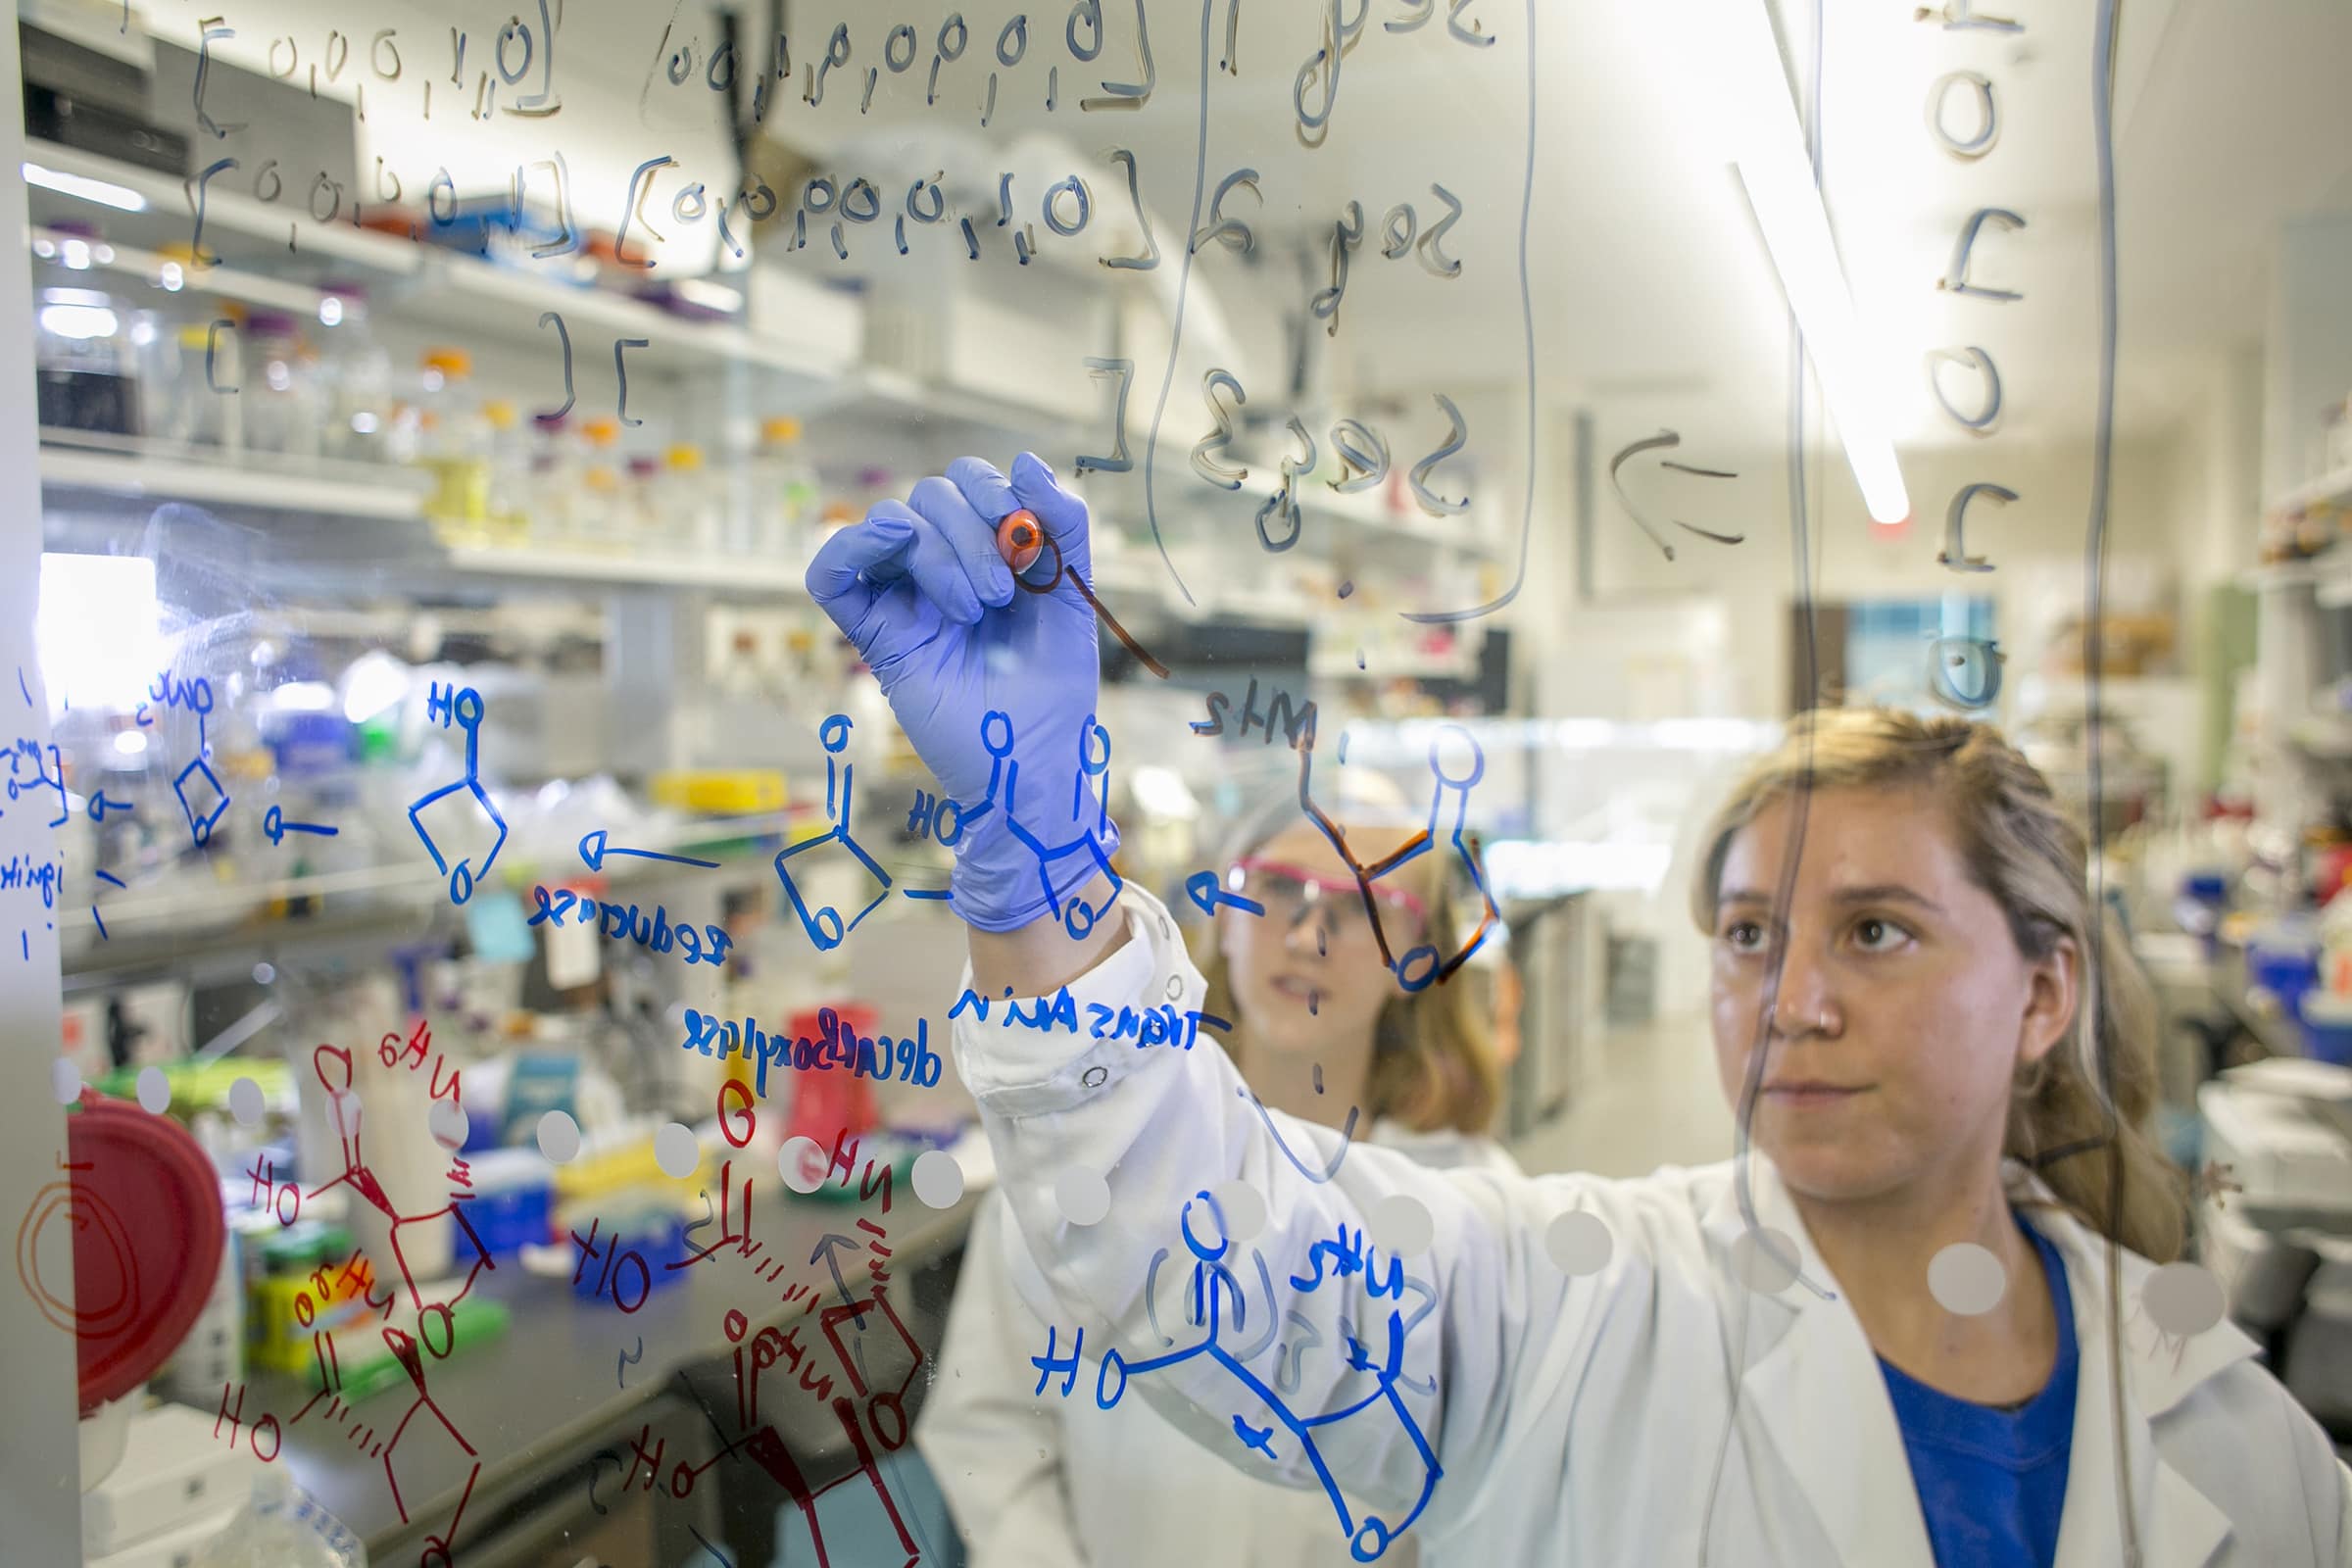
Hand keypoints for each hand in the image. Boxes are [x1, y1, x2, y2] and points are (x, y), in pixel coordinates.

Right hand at [807, 453, 1120, 933]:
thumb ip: (1063, 526)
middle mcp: (940, 571)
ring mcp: (903, 600)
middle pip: (931, 495)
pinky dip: (853, 543)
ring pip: (891, 522)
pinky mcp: (873, 635)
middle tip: (1001, 595)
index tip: (1028, 544)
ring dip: (938, 549)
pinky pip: (831, 570)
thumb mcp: (1071, 594)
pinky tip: (898, 551)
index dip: (994, 491)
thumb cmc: (1056, 691)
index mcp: (986, 556)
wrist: (1033, 765)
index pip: (968, 484)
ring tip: (973, 609)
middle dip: (971, 529)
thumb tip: (1026, 460)